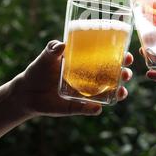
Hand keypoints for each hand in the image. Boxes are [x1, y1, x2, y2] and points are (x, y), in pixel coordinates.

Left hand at [14, 40, 132, 116]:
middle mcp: (90, 77)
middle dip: (124, 74)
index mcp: (86, 62)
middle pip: (114, 76)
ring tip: (121, 92)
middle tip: (126, 73)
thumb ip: (52, 48)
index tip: (128, 55)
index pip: (108, 57)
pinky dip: (94, 109)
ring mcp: (86, 93)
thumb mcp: (46, 56)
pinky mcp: (78, 107)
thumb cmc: (39, 69)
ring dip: (119, 93)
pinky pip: (90, 109)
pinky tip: (98, 108)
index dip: (121, 56)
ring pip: (108, 93)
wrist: (27, 91)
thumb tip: (61, 45)